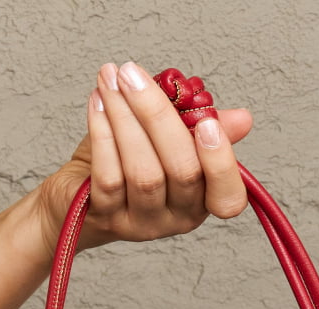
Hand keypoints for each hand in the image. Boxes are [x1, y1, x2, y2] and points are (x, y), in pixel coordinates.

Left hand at [35, 60, 253, 257]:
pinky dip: (102, 133)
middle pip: (183, 172)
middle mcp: (177, 218)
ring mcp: (142, 223)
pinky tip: (97, 102)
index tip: (207, 123)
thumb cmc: (126, 160)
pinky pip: (109, 176)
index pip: (228, 198)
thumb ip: (199, 125)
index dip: (221, 163)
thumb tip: (242, 119)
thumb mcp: (168, 139)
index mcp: (202, 199)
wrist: (76, 192)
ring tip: (110, 79)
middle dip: (157, 116)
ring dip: (124, 117)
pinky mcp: (108, 219)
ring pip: (143, 172)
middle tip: (133, 74)